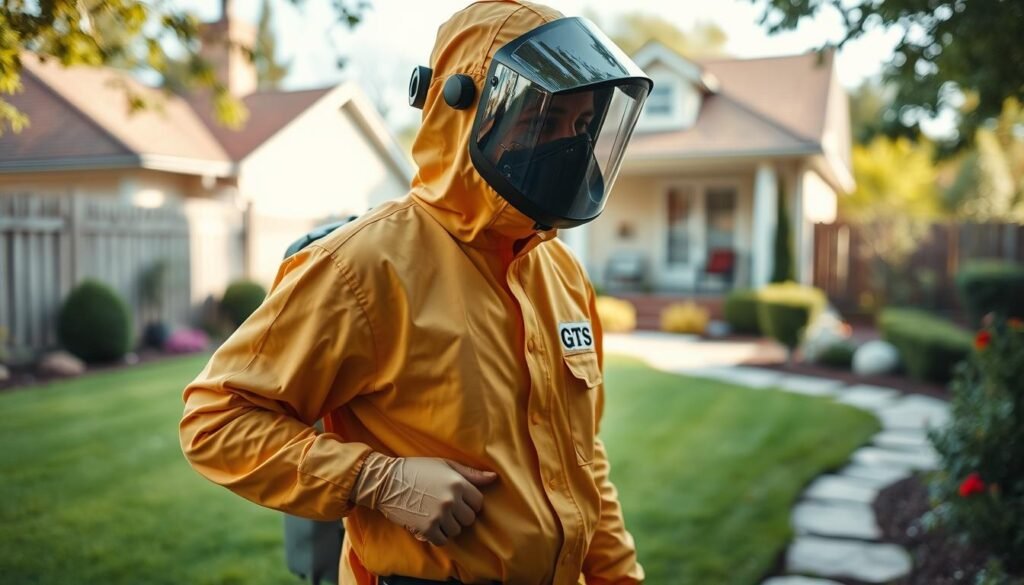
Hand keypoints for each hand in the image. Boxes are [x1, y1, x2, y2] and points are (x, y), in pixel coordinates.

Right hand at [351, 453, 497, 545]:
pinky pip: (443, 540)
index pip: (478, 502)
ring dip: (449, 526)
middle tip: (446, 508)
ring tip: (437, 515)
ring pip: (457, 530)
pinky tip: (430, 525)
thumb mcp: (445, 465)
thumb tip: (494, 478)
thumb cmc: (416, 470)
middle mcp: (451, 500)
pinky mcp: (426, 528)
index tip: (459, 500)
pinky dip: (438, 536)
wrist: (387, 481)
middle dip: (460, 515)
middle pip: (469, 519)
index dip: (470, 502)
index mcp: (458, 483)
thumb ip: (471, 474)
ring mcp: (439, 515)